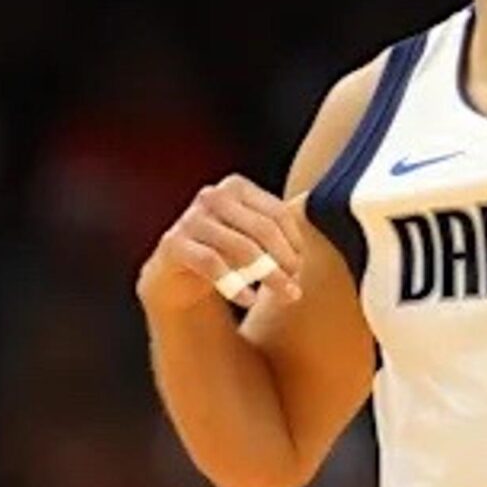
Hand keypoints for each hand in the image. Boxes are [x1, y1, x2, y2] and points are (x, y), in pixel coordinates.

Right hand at [136, 176, 305, 311]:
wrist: (175, 275)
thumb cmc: (224, 254)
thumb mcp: (252, 238)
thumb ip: (279, 232)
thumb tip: (312, 237)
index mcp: (236, 186)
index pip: (278, 213)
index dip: (295, 243)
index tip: (301, 268)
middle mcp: (212, 196)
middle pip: (263, 229)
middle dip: (285, 261)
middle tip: (295, 288)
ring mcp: (190, 218)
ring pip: (242, 247)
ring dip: (268, 276)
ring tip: (284, 296)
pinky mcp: (173, 244)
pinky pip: (212, 264)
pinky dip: (235, 284)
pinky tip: (249, 300)